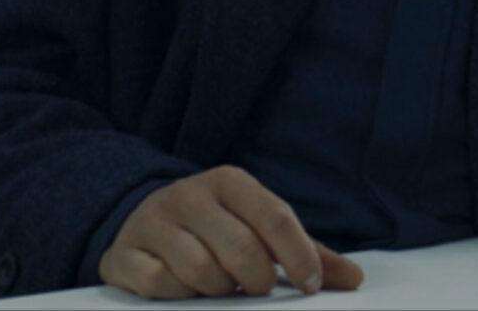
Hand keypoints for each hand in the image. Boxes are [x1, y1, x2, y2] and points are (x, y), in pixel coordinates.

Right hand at [98, 165, 365, 299]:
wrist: (137, 217)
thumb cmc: (215, 227)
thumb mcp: (257, 225)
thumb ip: (305, 251)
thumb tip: (353, 278)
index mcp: (229, 182)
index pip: (274, 217)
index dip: (298, 256)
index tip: (309, 284)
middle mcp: (189, 195)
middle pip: (241, 250)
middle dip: (258, 280)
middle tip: (257, 288)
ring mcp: (153, 223)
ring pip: (201, 271)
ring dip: (219, 290)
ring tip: (220, 285)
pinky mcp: (124, 254)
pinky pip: (160, 285)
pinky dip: (179, 295)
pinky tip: (184, 289)